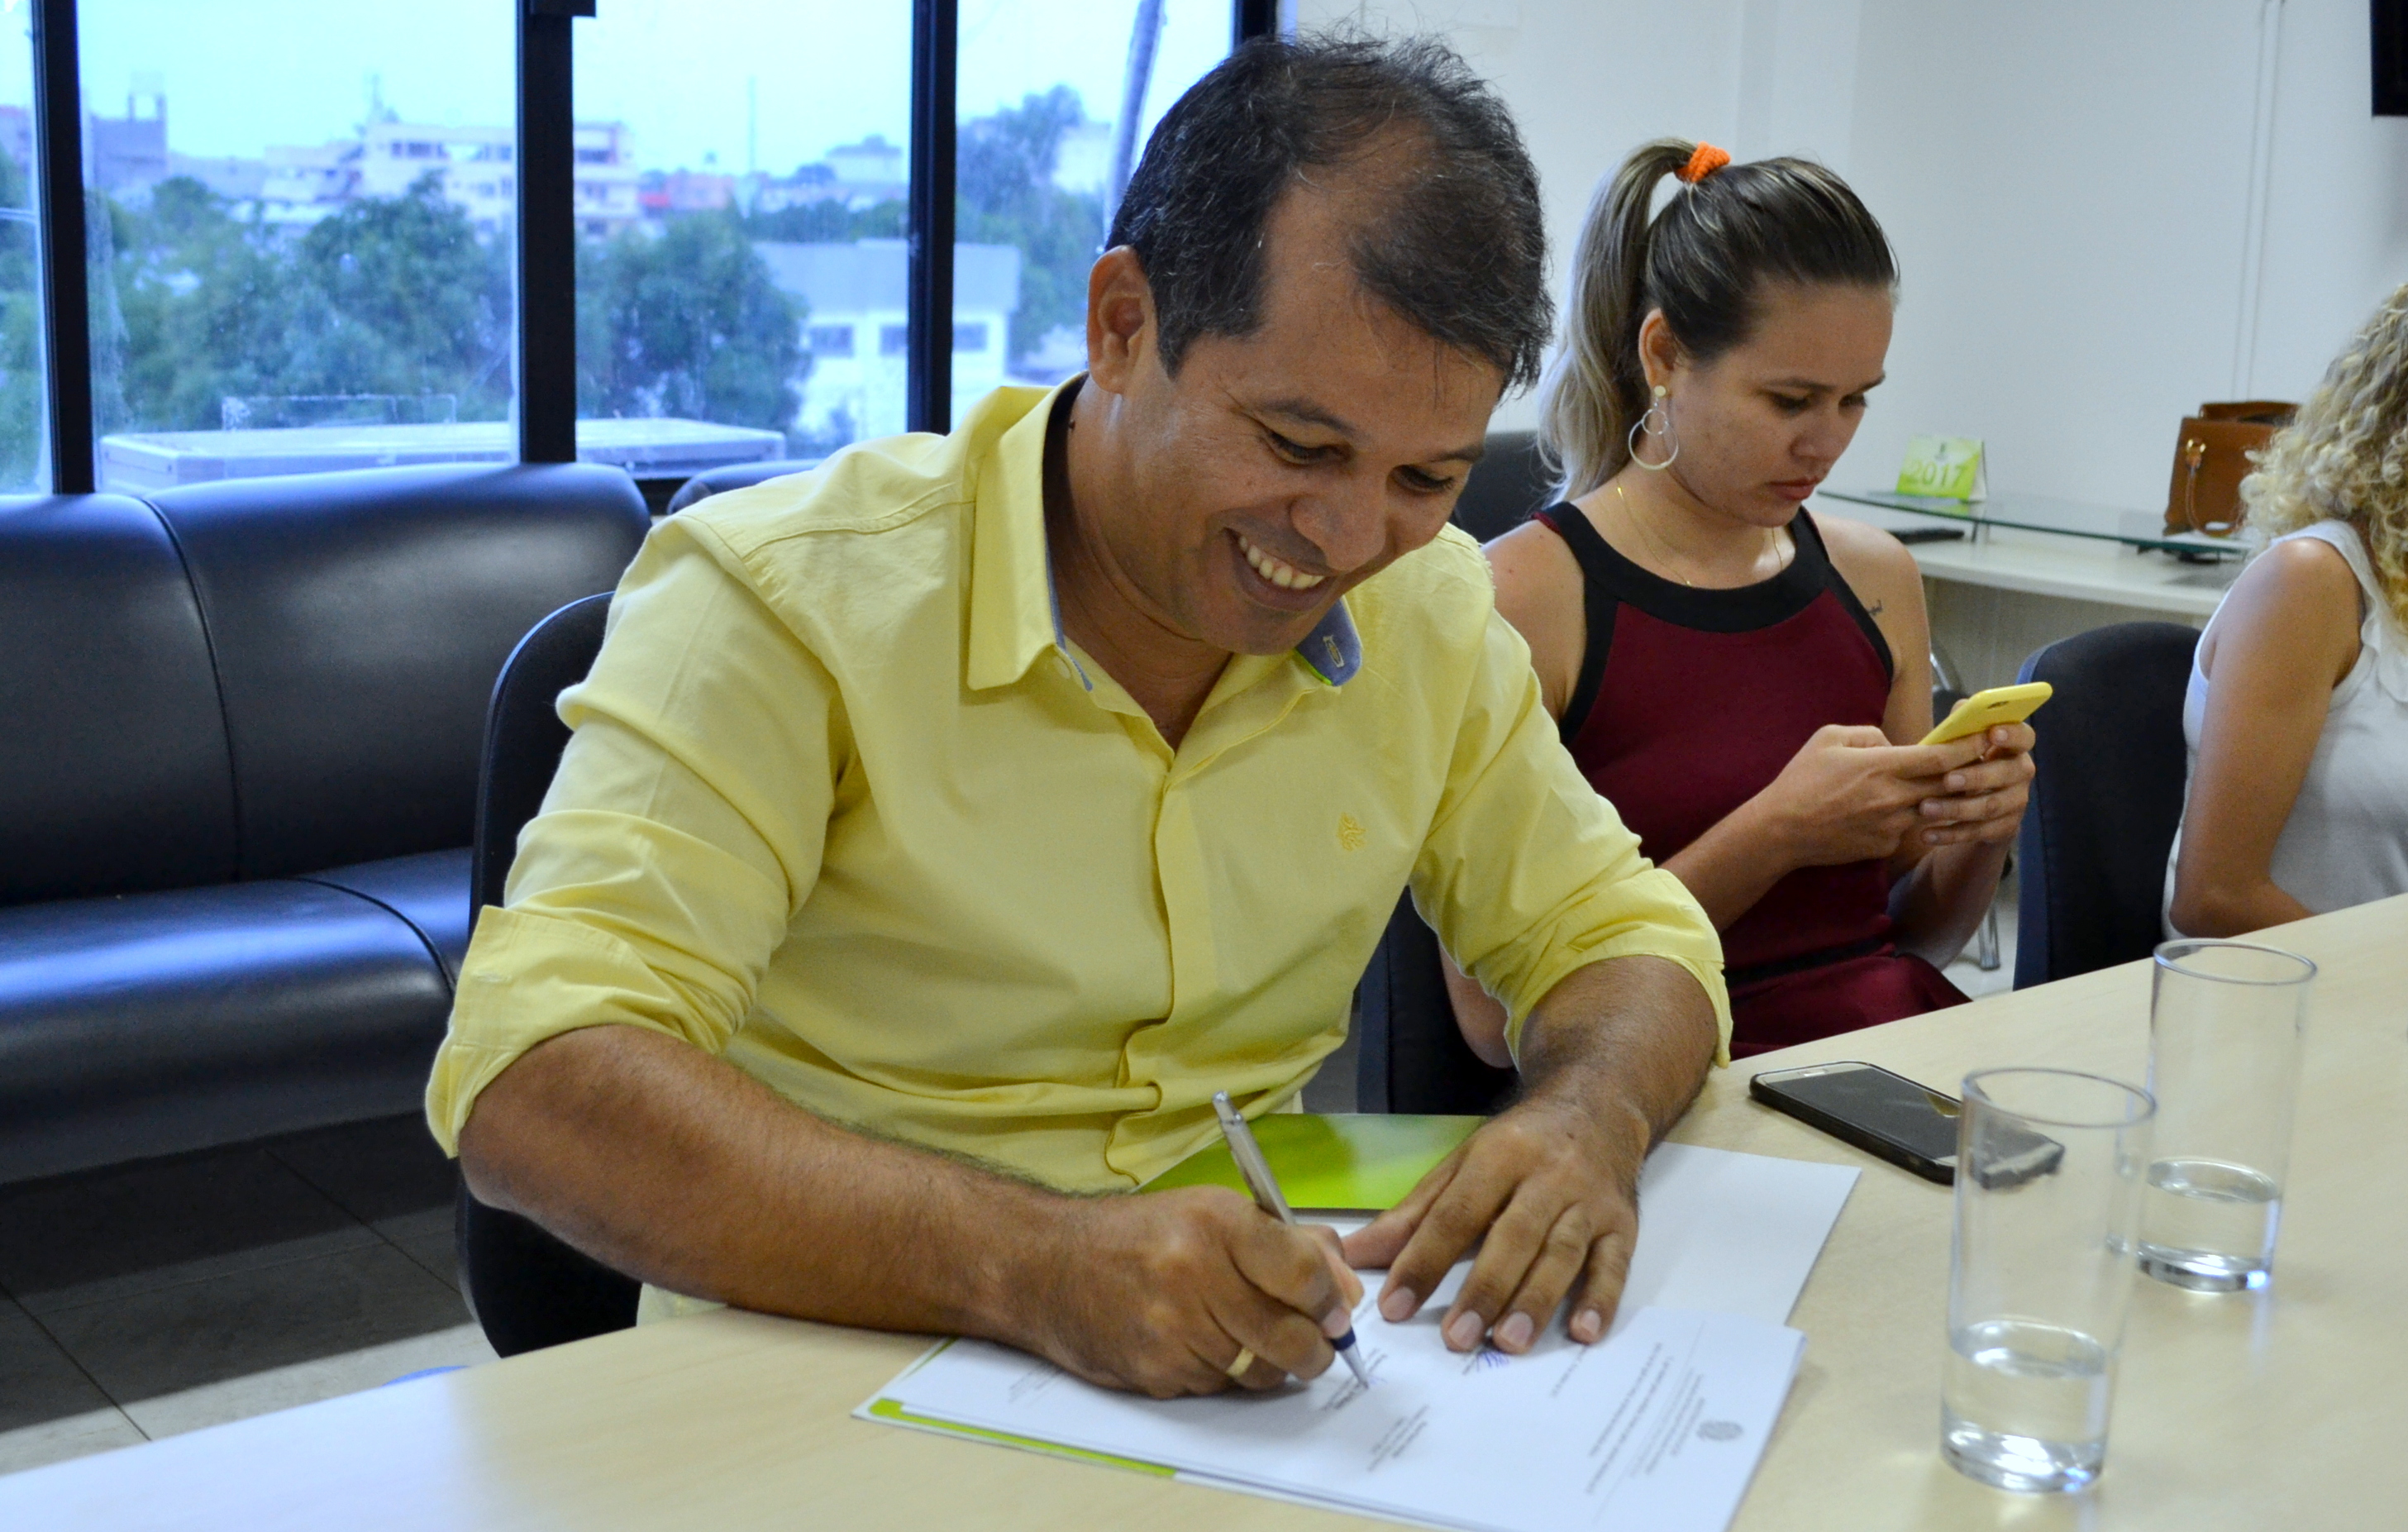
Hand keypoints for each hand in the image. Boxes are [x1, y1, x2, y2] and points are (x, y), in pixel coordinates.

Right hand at [1015, 1187, 1362, 1398]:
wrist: (1048, 1265)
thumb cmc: (1139, 1235)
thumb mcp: (1213, 1212)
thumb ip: (1287, 1244)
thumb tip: (1345, 1293)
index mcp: (1217, 1222)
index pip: (1303, 1271)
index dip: (1330, 1299)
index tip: (1334, 1310)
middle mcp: (1195, 1273)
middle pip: (1292, 1337)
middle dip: (1316, 1350)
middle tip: (1315, 1345)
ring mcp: (1173, 1328)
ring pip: (1260, 1372)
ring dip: (1269, 1364)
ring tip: (1249, 1338)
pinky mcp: (1156, 1371)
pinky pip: (1218, 1387)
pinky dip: (1222, 1374)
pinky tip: (1200, 1345)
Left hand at [1341, 1091, 1647, 1354]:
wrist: (1597, 1107)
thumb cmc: (1518, 1146)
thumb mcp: (1461, 1164)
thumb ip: (1412, 1215)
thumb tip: (1354, 1256)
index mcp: (1499, 1156)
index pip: (1457, 1213)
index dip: (1424, 1261)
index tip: (1395, 1306)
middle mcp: (1547, 1176)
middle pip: (1513, 1236)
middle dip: (1484, 1289)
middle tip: (1456, 1339)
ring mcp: (1589, 1201)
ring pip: (1562, 1253)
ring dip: (1537, 1300)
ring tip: (1510, 1343)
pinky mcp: (1623, 1224)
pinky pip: (1614, 1264)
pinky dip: (1601, 1299)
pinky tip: (1583, 1332)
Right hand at [1754, 724, 1986, 867]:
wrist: (1781, 830)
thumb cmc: (1801, 780)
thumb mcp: (1828, 738)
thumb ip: (1869, 735)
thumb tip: (1893, 744)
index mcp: (1881, 767)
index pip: (1941, 758)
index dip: (1968, 747)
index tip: (1985, 738)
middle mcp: (1893, 798)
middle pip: (1947, 784)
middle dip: (1967, 771)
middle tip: (1981, 761)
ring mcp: (1892, 826)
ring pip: (1934, 808)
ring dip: (1942, 797)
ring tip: (1944, 786)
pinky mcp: (1886, 846)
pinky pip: (1908, 828)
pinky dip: (1908, 817)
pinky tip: (1891, 812)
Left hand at [1912, 723, 2034, 847]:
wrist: (1970, 805)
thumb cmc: (1960, 762)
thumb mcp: (1959, 744)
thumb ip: (1961, 727)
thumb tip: (1961, 711)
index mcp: (2012, 746)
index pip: (2024, 736)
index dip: (2012, 734)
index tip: (1992, 733)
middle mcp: (2020, 773)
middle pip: (2007, 773)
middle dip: (1976, 776)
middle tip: (1947, 780)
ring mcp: (2016, 802)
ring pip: (1990, 806)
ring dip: (1956, 808)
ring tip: (1925, 808)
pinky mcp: (2004, 828)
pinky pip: (1979, 832)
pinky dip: (1950, 834)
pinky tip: (1926, 834)